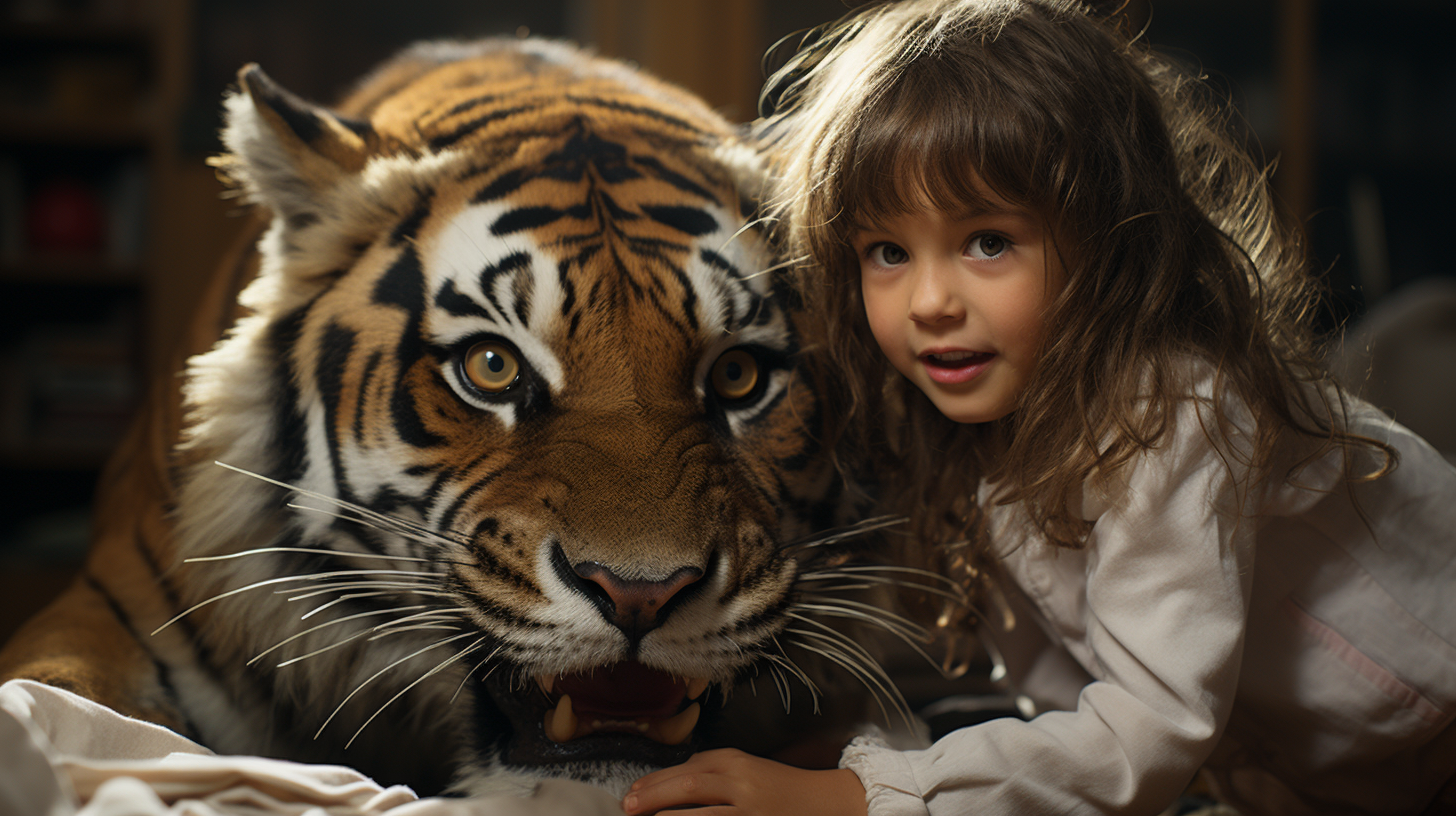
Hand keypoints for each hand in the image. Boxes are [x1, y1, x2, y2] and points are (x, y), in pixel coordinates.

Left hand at [622, 748, 867, 815]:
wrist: (825, 803)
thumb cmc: (780, 788)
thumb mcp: (747, 770)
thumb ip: (712, 771)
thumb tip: (667, 783)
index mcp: (737, 762)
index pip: (688, 769)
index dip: (656, 782)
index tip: (632, 793)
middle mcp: (743, 782)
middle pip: (690, 786)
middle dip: (654, 796)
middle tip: (628, 807)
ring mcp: (751, 810)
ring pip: (702, 814)